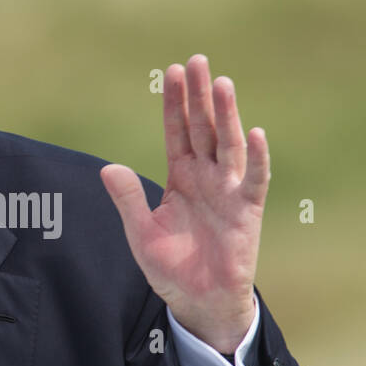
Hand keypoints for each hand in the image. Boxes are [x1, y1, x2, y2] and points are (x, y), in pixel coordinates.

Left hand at [100, 55, 268, 354]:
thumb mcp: (142, 234)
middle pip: (203, 128)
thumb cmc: (172, 269)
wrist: (200, 303)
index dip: (174, 104)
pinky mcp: (247, 211)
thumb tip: (108, 168)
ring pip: (228, 145)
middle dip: (199, 96)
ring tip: (222, 83)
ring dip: (226, 115)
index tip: (172, 73)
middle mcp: (207, 177)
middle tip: (197, 61)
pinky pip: (254, 180)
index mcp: (181, 178)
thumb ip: (127, 201)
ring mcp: (229, 191)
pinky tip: (255, 132)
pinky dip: (257, 158)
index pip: (177, 132)